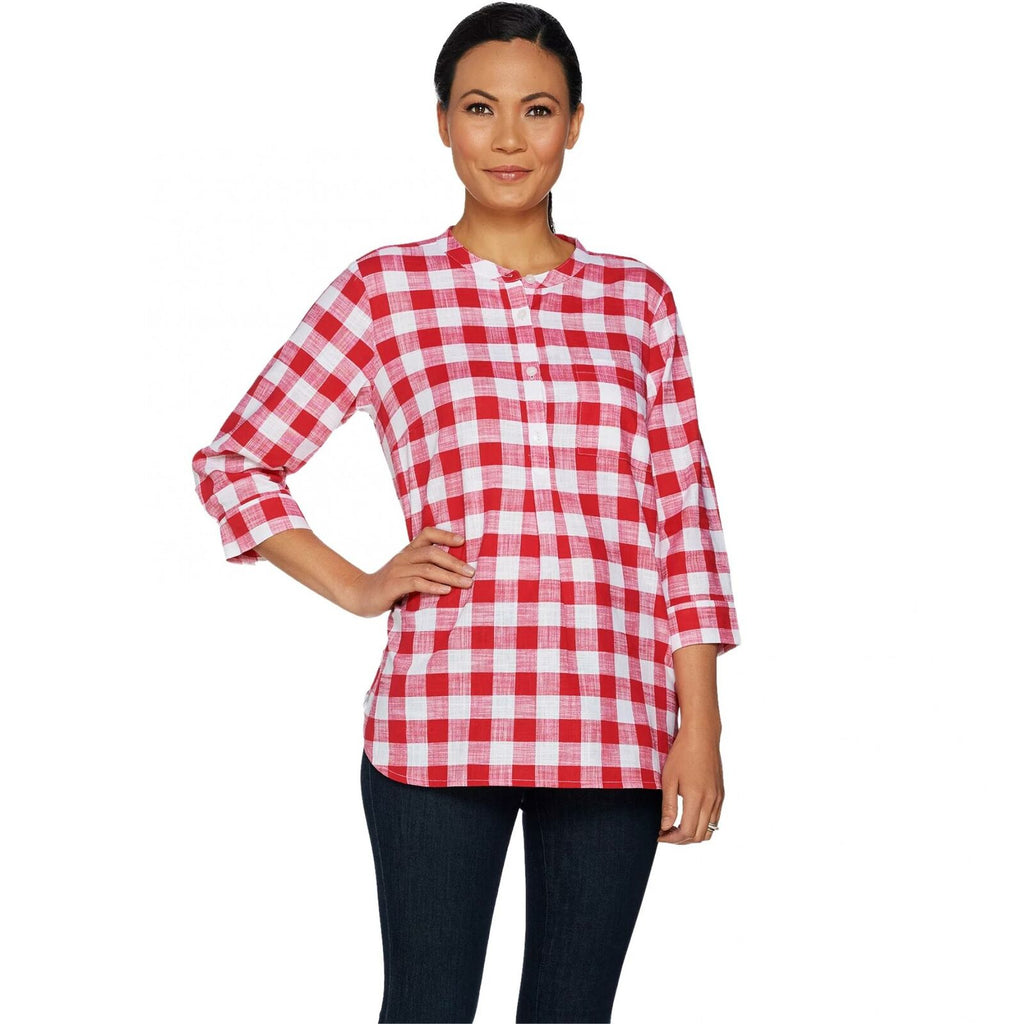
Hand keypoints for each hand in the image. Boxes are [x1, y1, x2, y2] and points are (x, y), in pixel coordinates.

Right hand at [346, 527, 474, 616]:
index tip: (463, 541)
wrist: (360, 595)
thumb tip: (456, 572)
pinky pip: (417, 583)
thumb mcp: (407, 573)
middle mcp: (403, 557)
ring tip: (466, 583)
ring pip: (428, 568)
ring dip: (450, 576)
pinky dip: (434, 586)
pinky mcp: (393, 585)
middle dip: (455, 562)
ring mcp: (397, 570)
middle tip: (472, 572)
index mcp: (408, 551)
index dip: (445, 535)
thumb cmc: (390, 586)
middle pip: (433, 552)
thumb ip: (424, 569)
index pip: (427, 534)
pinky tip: (446, 591)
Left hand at [657, 721, 723, 844]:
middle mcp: (711, 801)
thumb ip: (668, 806)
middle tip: (665, 833)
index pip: (686, 832)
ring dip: (693, 834)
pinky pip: (715, 818)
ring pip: (709, 830)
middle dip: (681, 840)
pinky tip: (689, 816)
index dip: (672, 839)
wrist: (701, 736)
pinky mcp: (721, 794)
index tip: (660, 835)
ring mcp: (718, 798)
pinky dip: (702, 824)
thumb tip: (665, 826)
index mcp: (697, 798)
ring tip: (676, 827)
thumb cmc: (682, 754)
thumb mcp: (669, 779)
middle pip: (699, 836)